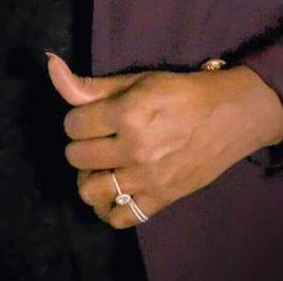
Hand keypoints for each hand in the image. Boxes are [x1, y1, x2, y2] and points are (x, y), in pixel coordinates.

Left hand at [46, 52, 282, 227]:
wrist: (230, 116)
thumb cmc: (180, 92)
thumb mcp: (135, 80)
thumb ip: (90, 84)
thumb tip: (51, 66)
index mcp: (126, 114)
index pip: (73, 124)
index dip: (76, 118)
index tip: (90, 116)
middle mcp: (134, 149)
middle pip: (77, 156)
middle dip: (80, 145)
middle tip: (96, 138)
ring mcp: (147, 179)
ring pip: (90, 191)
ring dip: (88, 177)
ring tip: (100, 165)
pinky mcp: (162, 199)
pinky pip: (120, 217)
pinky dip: (109, 209)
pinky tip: (113, 192)